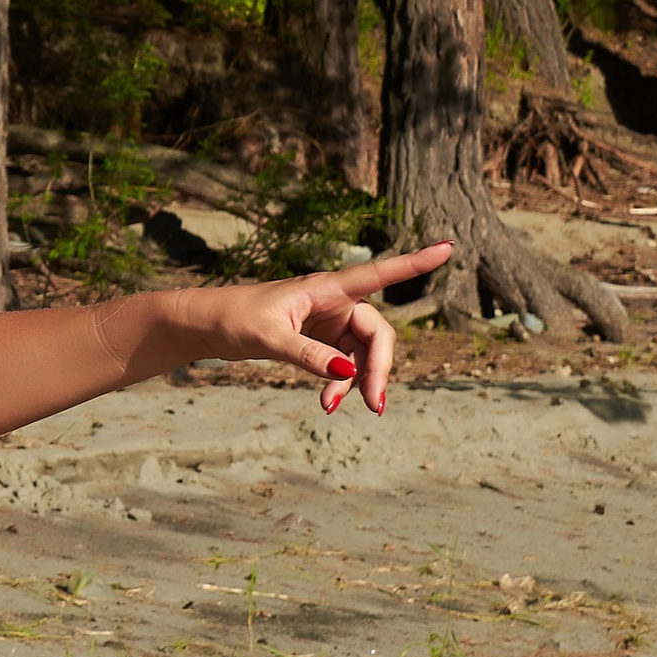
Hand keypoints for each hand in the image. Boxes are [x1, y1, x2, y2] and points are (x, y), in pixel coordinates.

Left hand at [184, 246, 453, 414]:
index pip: (379, 274)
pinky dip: (341, 383)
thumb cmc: (235, 319)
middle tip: (374, 405)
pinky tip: (329, 402)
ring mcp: (329, 322)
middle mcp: (334, 301)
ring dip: (357, 381)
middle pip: (376, 333)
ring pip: (362, 354)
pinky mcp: (320, 340)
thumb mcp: (270, 338)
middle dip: (378, 368)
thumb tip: (347, 370)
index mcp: (326, 288)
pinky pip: (345, 364)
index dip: (415, 263)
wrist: (209, 326)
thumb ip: (309, 354)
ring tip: (332, 407)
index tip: (447, 248)